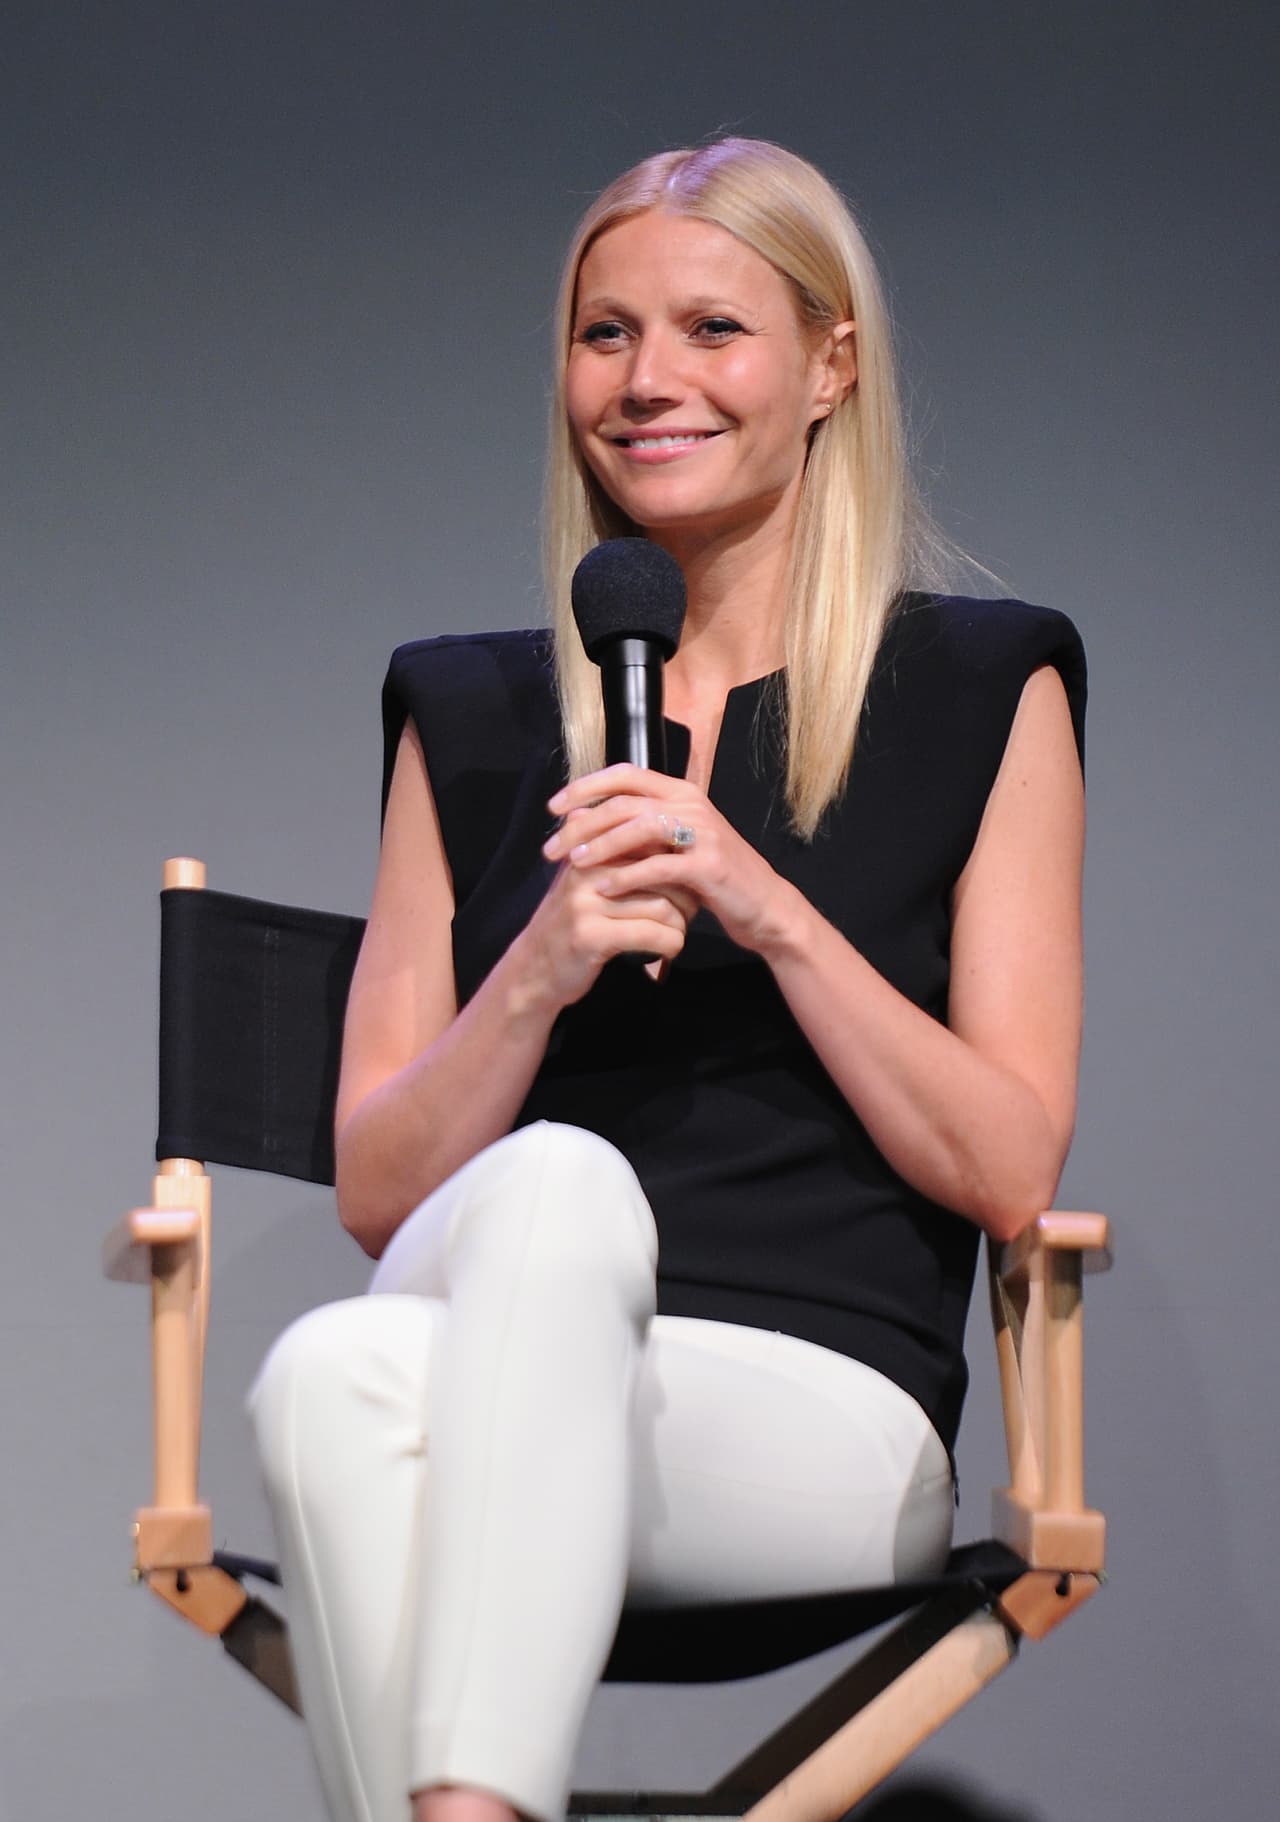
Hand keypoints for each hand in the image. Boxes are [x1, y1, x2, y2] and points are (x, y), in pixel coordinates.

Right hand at [512, 811, 692, 1012]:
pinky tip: (668, 951)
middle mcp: (586, 870)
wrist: (535, 966)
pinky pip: (651, 935)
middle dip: (686, 896)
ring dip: (680, 925)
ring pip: (663, 907)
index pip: (652, 843)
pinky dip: (670, 945)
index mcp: (590, 849)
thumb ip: (620, 856)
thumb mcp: (591, 881)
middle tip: (689, 913)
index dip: (679, 865)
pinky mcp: (590, 935)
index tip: (688, 884)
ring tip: (676, 933)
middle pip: (663, 873)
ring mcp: (586, 903)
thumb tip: (665, 825)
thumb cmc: (574, 921)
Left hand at [544, 764, 795, 957]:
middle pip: (624, 801)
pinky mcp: (709, 866)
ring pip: (639, 827)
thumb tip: (588, 821)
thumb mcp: (677, 844)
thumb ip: (642, 829)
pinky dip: (627, 877)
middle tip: (552, 847)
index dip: (586, 786)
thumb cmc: (713, 876)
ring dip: (601, 845)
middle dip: (583, 823)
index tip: (554, 808)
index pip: (625, 773)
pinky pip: (659, 866)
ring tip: (574, 863)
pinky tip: (603, 888)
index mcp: (681, 792)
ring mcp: (703, 833)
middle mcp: (692, 804)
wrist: (764, 906)